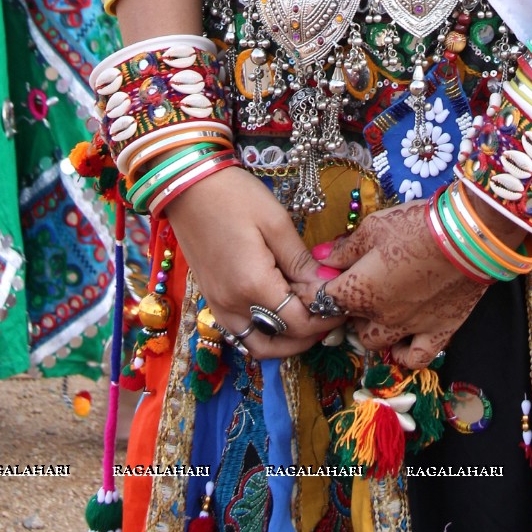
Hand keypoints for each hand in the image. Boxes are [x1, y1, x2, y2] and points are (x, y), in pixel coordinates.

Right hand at [164, 167, 341, 359]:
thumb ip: (301, 260)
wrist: (188, 185)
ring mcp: (218, 306)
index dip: (326, 318)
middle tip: (330, 314)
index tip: (343, 303)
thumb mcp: (275, 222)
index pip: (299, 323)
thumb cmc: (234, 196)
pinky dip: (264, 332)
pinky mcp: (212, 300)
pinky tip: (280, 310)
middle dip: (310, 335)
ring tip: (307, 318)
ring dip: (285, 341)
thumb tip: (329, 285)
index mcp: (252, 285)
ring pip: (257, 345)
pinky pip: (241, 332)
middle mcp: (233, 305)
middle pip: (280, 343)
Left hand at [296, 200, 487, 370]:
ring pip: (374, 341)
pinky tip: (400, 339)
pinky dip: (403, 353)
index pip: (319, 301)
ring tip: (374, 306)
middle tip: (352, 283)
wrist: (468, 236)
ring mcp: (408, 328)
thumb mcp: (374, 227)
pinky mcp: (437, 332)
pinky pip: (414, 358)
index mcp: (357, 290)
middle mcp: (379, 316)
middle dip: (344, 304)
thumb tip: (320, 258)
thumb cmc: (416, 225)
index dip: (310, 291)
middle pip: (346, 321)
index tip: (311, 281)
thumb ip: (345, 248)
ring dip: (368, 326)